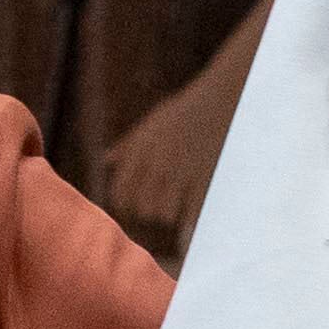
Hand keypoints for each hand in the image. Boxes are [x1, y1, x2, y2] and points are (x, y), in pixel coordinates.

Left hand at [95, 58, 239, 263]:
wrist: (222, 97)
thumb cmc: (186, 111)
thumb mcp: (152, 122)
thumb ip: (128, 144)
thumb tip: (107, 159)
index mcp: (140, 152)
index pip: (121, 193)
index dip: (126, 206)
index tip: (135, 209)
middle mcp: (155, 163)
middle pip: (141, 208)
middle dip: (149, 214)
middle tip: (159, 212)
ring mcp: (180, 172)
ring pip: (163, 213)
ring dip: (169, 217)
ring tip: (176, 212)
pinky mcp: (204, 177)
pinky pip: (191, 211)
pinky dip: (190, 226)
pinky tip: (189, 230)